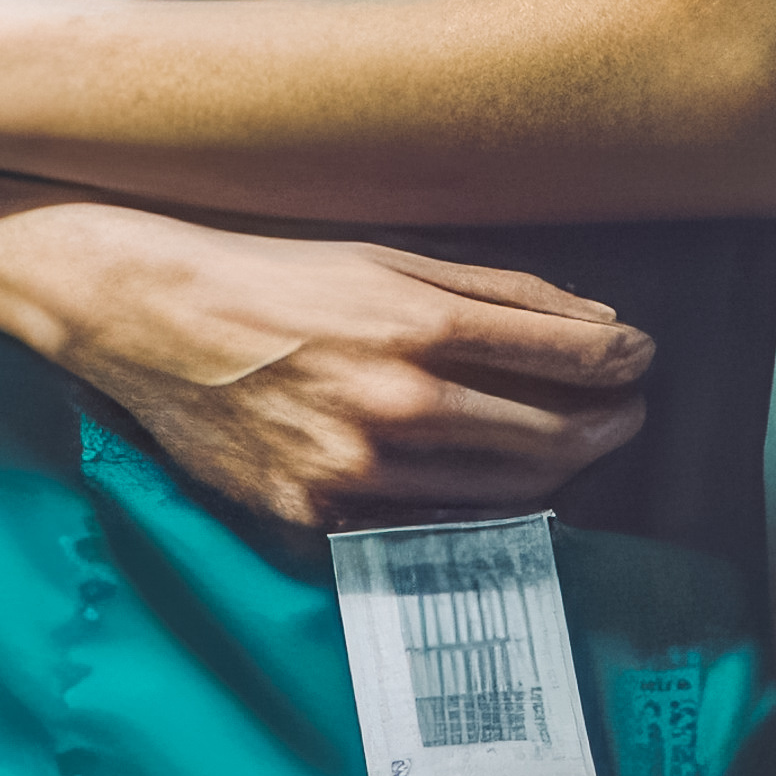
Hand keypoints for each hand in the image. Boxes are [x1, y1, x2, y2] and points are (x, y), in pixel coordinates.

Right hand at [0, 180, 655, 529]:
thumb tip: (593, 323)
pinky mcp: (313, 513)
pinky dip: (464, 505)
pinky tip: (476, 479)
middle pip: (552, 439)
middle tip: (624, 411)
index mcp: (417, 326)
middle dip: (607, 424)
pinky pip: (420, 523)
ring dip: (552, 472)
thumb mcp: (381, 252)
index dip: (623, 362)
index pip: (571, 359)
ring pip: (499, 494)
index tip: (640, 360)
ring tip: (567, 445)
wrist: (135, 307)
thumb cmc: (260, 266)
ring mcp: (354, 470)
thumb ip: (492, 289)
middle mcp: (395, 406)